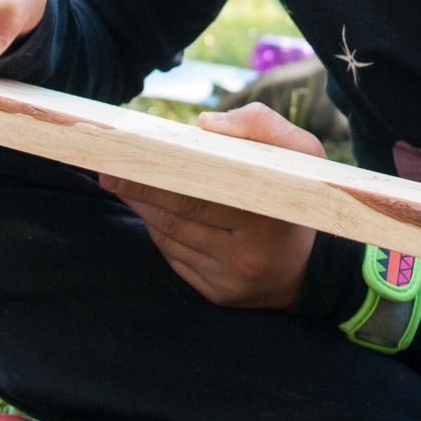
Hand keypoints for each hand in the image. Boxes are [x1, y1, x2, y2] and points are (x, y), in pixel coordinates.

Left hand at [102, 103, 322, 309]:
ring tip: (122, 183)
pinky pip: (174, 257)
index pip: (196, 195)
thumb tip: (203, 126)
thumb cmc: (300, 196)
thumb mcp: (302, 154)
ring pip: (170, 238)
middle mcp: (245, 256)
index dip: (156, 178)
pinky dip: (159, 231)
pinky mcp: (215, 294)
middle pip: (176, 217)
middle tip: (108, 170)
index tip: (126, 158)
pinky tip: (150, 211)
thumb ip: (260, 126)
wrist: (313, 267)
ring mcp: (228, 280)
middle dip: (138, 192)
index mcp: (266, 218)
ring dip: (144, 209)